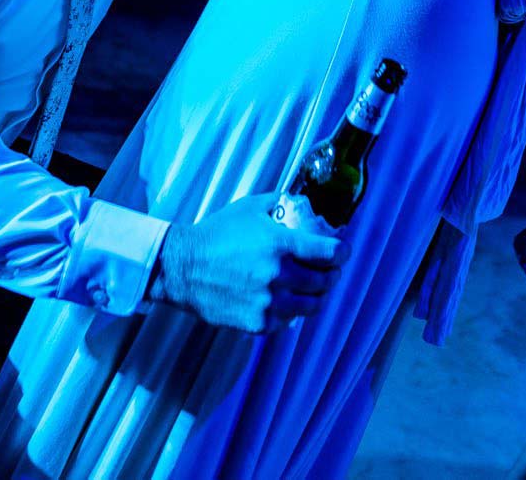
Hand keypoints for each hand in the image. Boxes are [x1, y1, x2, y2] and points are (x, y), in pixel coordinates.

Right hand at [149, 193, 347, 333]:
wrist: (182, 268)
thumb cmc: (216, 234)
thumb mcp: (250, 208)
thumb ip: (280, 203)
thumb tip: (304, 204)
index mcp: (281, 245)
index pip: (330, 253)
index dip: (343, 252)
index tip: (343, 251)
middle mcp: (279, 275)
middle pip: (325, 281)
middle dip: (331, 274)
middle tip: (328, 270)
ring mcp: (270, 302)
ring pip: (312, 305)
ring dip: (316, 295)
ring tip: (311, 288)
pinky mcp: (259, 322)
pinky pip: (289, 319)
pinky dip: (292, 310)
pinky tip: (286, 300)